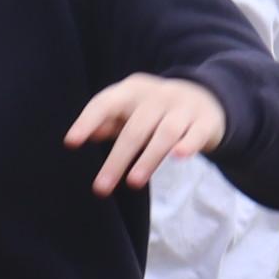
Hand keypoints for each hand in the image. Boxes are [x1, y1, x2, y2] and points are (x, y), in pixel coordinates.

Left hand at [67, 74, 226, 193]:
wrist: (207, 98)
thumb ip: (107, 121)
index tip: (71, 142)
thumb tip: (80, 137)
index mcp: (133, 90)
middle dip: (117, 159)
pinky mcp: (205, 122)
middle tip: (100, 188)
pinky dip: (188, 144)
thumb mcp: (130, 109)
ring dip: (148, 158)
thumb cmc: (156, 109)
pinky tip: (178, 157)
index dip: (87, 121)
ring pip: (165, 133)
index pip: (106, 103)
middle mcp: (158, 96)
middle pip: (135, 129)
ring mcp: (183, 108)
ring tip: (133, 182)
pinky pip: (196, 134)